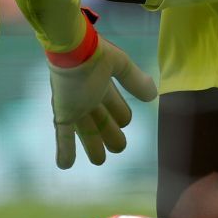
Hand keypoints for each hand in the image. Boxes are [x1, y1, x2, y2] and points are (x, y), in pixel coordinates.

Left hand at [49, 29, 157, 169]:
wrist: (70, 51)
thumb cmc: (94, 54)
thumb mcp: (120, 65)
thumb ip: (135, 80)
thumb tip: (153, 96)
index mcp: (102, 85)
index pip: (115, 105)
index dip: (122, 114)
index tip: (126, 120)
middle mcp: (89, 99)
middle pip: (102, 122)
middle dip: (110, 134)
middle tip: (119, 147)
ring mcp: (75, 108)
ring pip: (86, 131)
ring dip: (92, 146)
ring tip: (99, 161)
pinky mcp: (63, 114)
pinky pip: (63, 136)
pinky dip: (65, 150)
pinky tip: (65, 166)